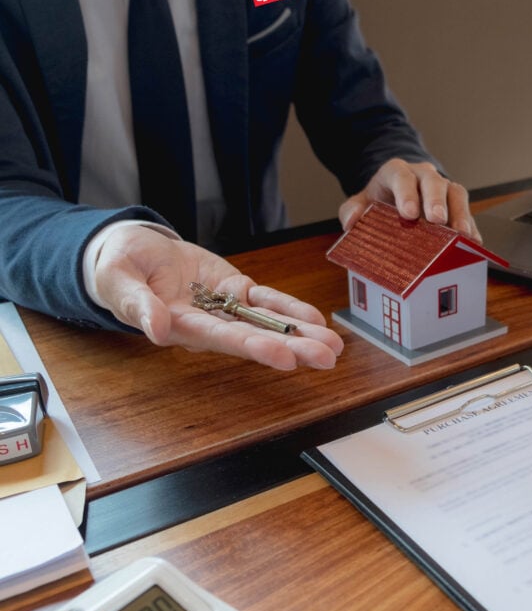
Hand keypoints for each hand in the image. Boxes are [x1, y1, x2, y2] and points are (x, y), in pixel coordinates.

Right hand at [92, 225, 343, 368]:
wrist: (131, 252)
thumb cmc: (118, 269)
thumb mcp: (118, 281)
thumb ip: (138, 305)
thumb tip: (154, 330)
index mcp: (180, 326)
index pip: (222, 338)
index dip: (253, 346)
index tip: (285, 358)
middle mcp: (209, 323)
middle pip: (255, 336)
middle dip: (293, 347)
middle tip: (328, 358)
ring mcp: (225, 307)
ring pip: (268, 321)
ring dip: (302, 333)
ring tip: (335, 346)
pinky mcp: (234, 289)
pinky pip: (266, 300)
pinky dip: (290, 308)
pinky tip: (315, 319)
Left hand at [337, 158, 480, 240]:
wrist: (394, 199)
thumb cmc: (379, 203)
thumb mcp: (360, 204)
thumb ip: (351, 210)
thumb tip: (352, 221)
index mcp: (396, 173)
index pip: (401, 175)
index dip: (406, 192)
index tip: (408, 213)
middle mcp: (422, 176)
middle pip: (433, 181)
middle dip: (436, 200)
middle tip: (437, 220)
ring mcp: (442, 190)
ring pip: (455, 193)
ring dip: (460, 213)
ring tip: (461, 234)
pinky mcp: (455, 207)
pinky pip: (467, 213)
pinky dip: (471, 228)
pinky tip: (472, 244)